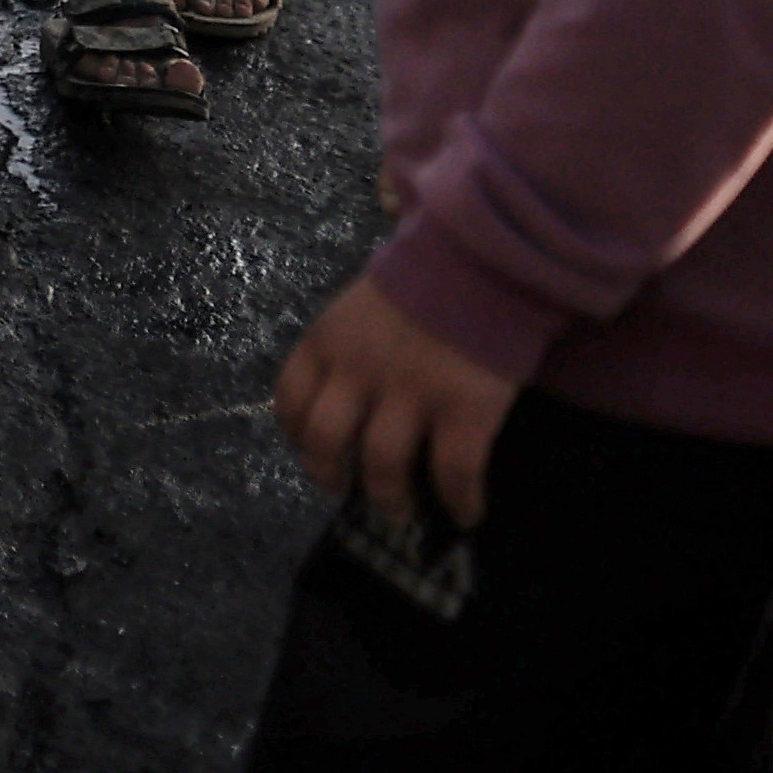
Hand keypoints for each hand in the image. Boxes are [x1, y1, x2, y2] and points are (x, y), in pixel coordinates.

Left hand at [275, 275, 515, 525]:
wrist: (482, 260)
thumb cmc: (423, 283)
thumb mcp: (358, 307)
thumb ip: (344, 349)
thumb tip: (346, 400)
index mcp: (326, 343)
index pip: (290, 399)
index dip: (297, 436)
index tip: (314, 454)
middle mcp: (359, 372)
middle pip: (325, 440)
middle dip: (330, 475)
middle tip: (349, 493)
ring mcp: (411, 394)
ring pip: (382, 465)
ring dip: (390, 498)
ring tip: (402, 512)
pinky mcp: (465, 410)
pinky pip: (454, 472)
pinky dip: (459, 500)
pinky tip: (466, 513)